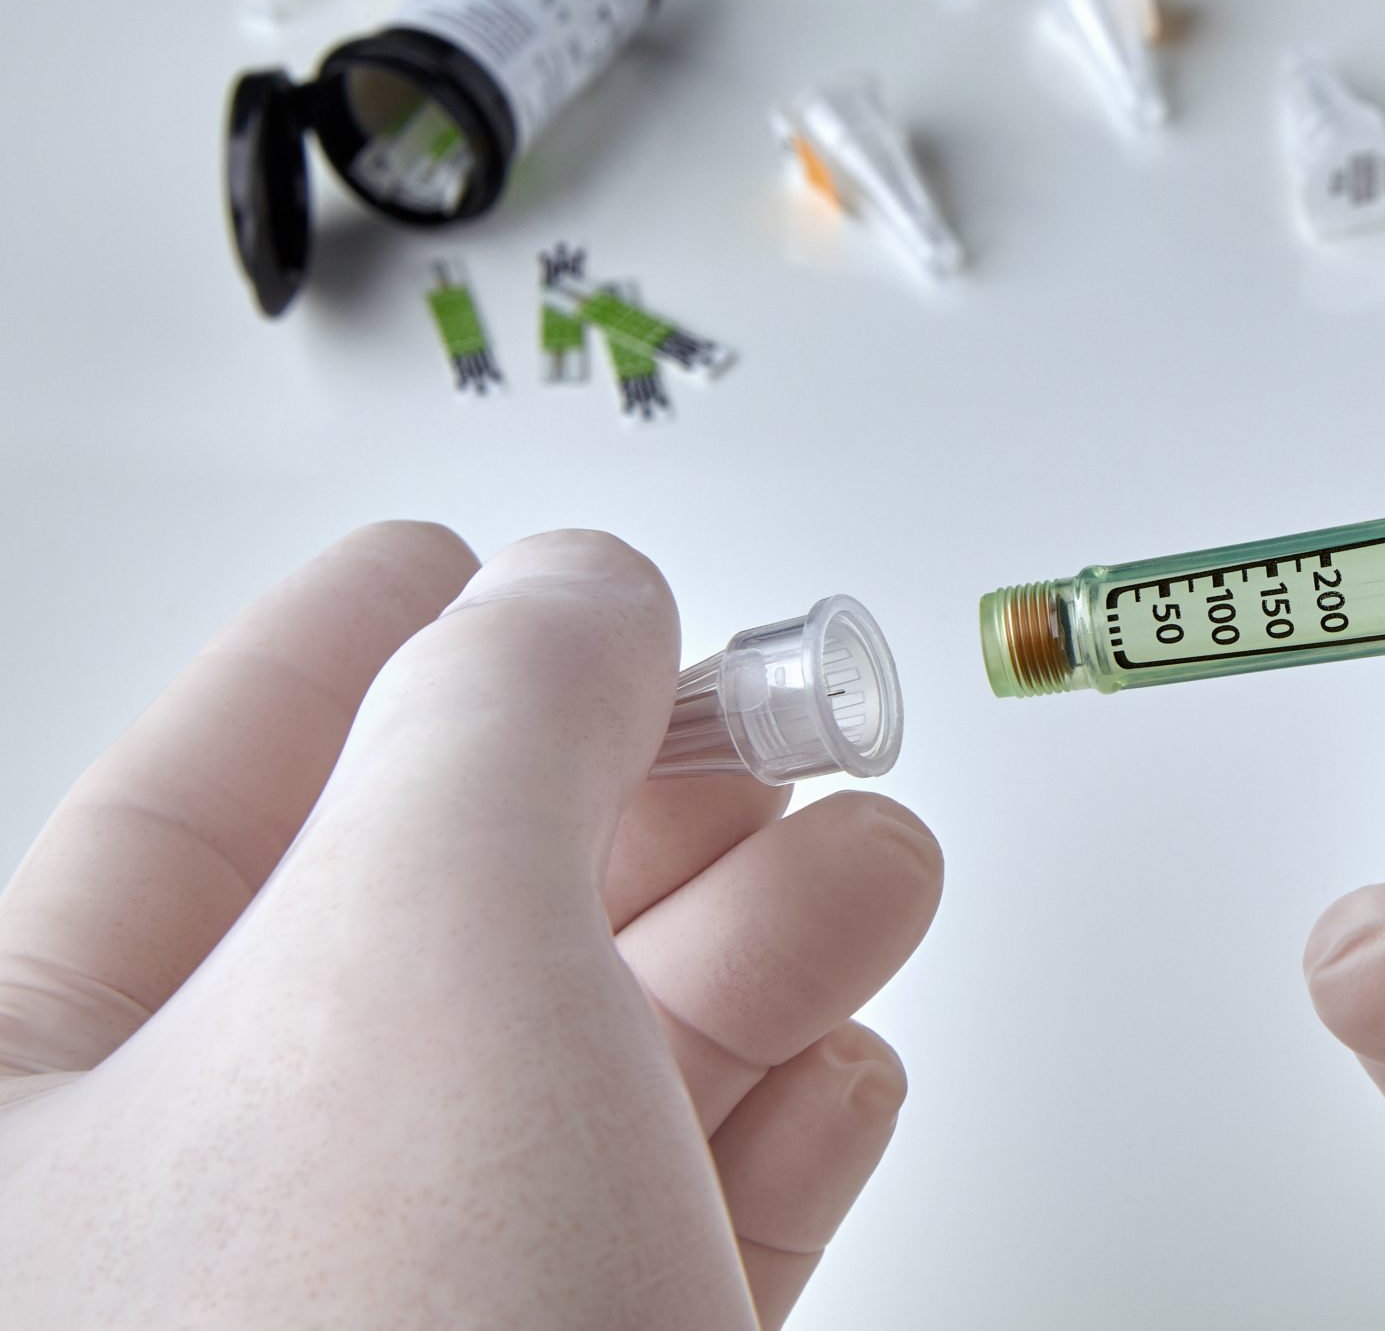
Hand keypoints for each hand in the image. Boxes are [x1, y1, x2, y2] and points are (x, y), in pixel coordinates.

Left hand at [0, 527, 941, 1327]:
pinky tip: (838, 1066)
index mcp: (25, 1108)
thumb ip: (502, 714)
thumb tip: (580, 593)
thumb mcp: (421, 946)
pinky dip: (776, 1129)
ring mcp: (394, 1325)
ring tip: (870, 864)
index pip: (181, 812)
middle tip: (752, 707)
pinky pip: (671, 1219)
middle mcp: (193, 1229)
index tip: (450, 561)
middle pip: (433, 930)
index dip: (341, 655)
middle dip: (634, 798)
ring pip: (585, 1079)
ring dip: (761, 947)